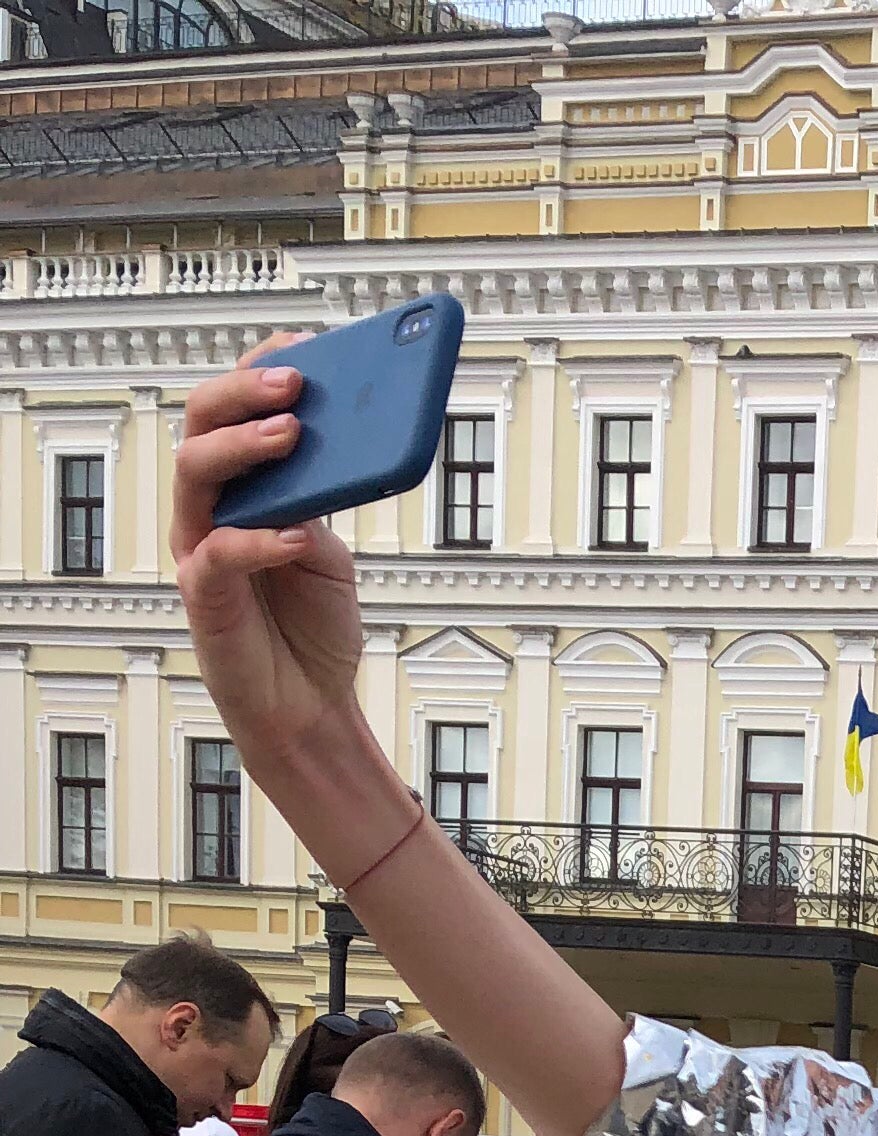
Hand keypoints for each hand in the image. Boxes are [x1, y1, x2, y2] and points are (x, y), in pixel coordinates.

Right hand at [172, 351, 378, 791]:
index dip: (261, 368)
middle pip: (202, 420)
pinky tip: (296, 534)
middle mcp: (210, 504)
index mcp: (241, 485)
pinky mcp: (203, 594)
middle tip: (295, 381)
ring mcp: (200, 545)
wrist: (310, 706)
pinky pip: (220, 552)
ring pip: (196, 470)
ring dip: (244, 445)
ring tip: (292, 432)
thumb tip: (339, 445)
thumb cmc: (314, 627)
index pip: (235, 408)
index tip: (304, 344)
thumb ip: (322, 501)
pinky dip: (258, 538)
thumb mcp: (330, 552)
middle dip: (245, 392)